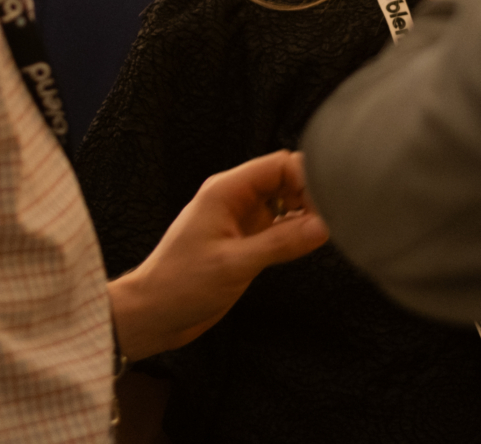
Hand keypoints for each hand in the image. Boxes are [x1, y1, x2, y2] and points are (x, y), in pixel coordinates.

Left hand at [108, 150, 329, 360]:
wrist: (152, 315)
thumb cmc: (180, 285)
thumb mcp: (234, 264)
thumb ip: (280, 243)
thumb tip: (323, 227)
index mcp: (227, 190)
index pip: (279, 165)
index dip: (307, 179)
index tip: (327, 207)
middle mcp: (235, 199)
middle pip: (285, 180)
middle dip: (310, 196)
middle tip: (329, 224)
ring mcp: (240, 221)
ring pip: (284, 203)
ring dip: (304, 215)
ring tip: (323, 235)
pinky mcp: (244, 243)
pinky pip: (278, 228)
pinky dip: (294, 233)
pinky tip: (307, 245)